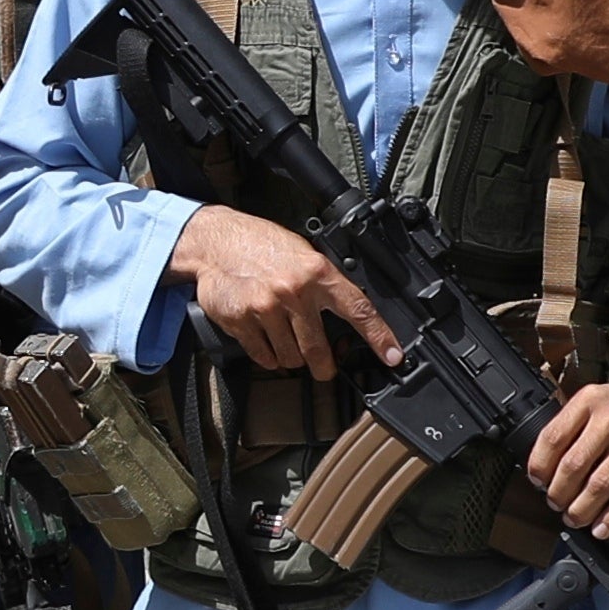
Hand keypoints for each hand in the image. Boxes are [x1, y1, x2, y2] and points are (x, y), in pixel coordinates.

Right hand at [174, 205, 388, 375]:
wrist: (217, 241)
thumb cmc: (262, 246)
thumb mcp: (303, 256)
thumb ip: (323, 285)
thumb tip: (346, 319)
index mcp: (317, 273)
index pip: (358, 310)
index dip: (379, 337)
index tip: (392, 357)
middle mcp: (294, 291)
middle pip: (318, 350)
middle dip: (324, 366)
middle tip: (324, 368)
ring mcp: (266, 308)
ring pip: (290, 358)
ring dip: (291, 357)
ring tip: (284, 338)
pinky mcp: (242, 321)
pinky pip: (264, 357)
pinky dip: (268, 356)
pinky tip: (265, 338)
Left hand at [526, 371, 608, 537]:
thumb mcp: (594, 400)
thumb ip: (570, 426)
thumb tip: (543, 464)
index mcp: (588, 403)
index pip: (553, 438)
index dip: (540, 465)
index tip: (537, 481)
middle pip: (573, 465)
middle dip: (558, 492)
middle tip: (555, 503)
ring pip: (599, 485)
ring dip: (581, 509)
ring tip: (573, 517)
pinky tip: (601, 528)